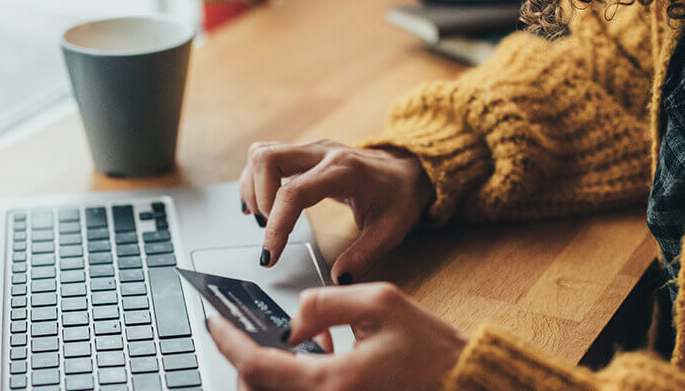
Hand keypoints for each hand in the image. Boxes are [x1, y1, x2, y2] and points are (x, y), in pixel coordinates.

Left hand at [207, 282, 466, 390]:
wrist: (469, 389)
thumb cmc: (435, 354)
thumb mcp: (381, 304)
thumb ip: (325, 302)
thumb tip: (295, 321)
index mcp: (330, 383)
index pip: (255, 366)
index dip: (228, 341)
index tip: (214, 321)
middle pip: (257, 389)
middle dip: (249, 359)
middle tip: (258, 331)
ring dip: (273, 372)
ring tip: (304, 343)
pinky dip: (295, 381)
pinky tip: (321, 358)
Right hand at [239, 140, 433, 282]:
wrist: (407, 170)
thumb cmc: (399, 197)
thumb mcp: (391, 231)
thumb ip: (364, 255)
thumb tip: (338, 278)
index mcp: (344, 171)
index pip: (294, 193)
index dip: (277, 225)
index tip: (270, 255)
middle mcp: (323, 153)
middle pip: (267, 158)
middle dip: (258, 198)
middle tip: (269, 229)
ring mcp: (311, 149)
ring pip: (261, 153)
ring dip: (253, 187)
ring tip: (264, 218)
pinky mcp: (303, 153)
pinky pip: (266, 156)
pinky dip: (255, 180)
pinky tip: (260, 204)